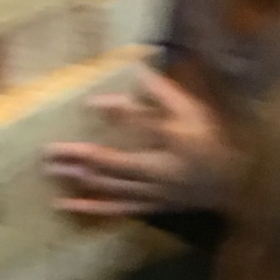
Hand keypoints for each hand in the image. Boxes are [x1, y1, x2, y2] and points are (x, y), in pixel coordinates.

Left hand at [45, 75, 239, 215]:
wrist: (231, 185)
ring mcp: (153, 193)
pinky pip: (115, 209)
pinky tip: (63, 203)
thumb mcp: (193, 112)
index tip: (88, 103)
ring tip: (50, 169)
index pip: (143, 124)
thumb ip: (162, 93)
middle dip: (79, 156)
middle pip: (113, 163)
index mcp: (175, 142)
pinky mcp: (148, 207)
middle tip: (48, 150)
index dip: (116, 112)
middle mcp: (160, 171)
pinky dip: (89, 207)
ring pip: (109, 186)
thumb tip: (136, 70)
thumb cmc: (209, 141)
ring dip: (78, 178)